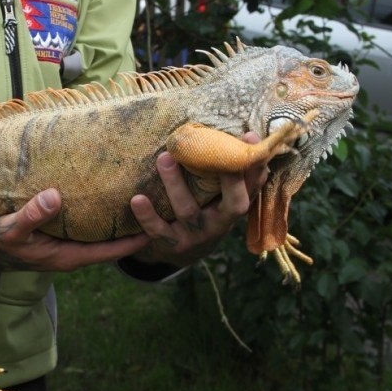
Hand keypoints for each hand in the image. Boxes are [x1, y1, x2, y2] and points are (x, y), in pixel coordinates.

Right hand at [0, 189, 149, 271]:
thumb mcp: (12, 228)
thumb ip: (32, 214)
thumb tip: (55, 197)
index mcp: (68, 256)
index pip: (113, 251)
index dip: (138, 238)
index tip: (162, 222)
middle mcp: (74, 253)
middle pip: (114, 244)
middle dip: (138, 228)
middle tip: (165, 205)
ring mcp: (68, 247)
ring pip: (104, 237)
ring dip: (123, 221)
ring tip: (147, 198)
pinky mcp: (62, 238)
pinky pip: (91, 229)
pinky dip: (106, 217)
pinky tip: (113, 198)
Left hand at [129, 132, 267, 267]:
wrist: (182, 253)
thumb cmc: (206, 213)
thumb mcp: (223, 200)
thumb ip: (236, 175)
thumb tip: (253, 140)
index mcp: (233, 210)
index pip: (252, 187)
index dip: (254, 166)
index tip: (249, 137)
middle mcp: (219, 225)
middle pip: (233, 204)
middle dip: (229, 178)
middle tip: (212, 148)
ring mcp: (195, 236)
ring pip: (188, 210)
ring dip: (176, 184)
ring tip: (164, 158)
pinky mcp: (171, 244)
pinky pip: (158, 231)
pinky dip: (147, 216)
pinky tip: (137, 199)